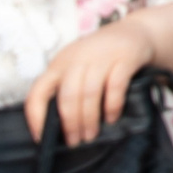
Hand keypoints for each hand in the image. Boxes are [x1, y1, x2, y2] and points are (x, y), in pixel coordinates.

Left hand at [26, 18, 154, 146]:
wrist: (136, 31)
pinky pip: (116, 86)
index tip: (42, 137)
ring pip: (89, 93)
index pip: (38, 91)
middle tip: (75, 141)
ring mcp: (102, 56)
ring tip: (91, 135)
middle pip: (68, 96)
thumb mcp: (78, 66)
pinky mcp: (125, 57)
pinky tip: (111, 118)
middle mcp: (78, 58)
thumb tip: (57, 127)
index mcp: (60, 63)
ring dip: (89, 119)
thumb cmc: (101, 57)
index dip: (36, 117)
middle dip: (70, 123)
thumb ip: (67, 88)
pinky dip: (112, 106)